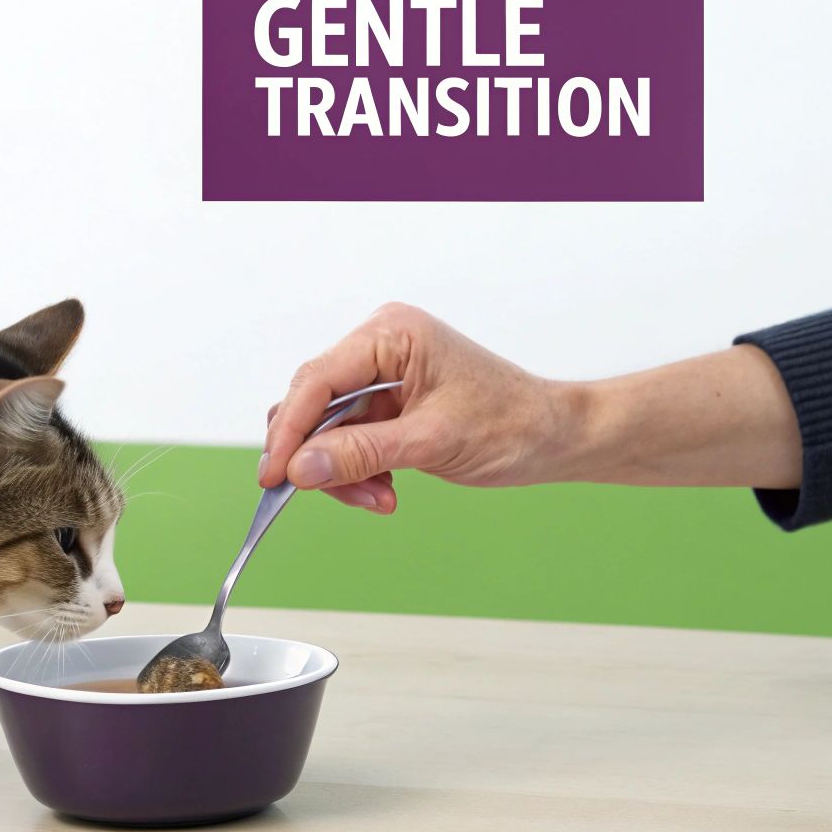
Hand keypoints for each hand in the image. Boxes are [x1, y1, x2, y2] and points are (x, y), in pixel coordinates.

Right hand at [258, 304, 802, 512]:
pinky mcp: (388, 404)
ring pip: (327, 430)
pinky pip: (349, 441)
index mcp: (390, 334)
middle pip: (313, 405)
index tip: (274, 474)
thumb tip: (301, 468)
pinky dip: (359, 473)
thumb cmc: (513, 425)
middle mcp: (380, 347)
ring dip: (344, 472)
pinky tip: (385, 492)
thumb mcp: (431, 443)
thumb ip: (361, 454)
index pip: (317, 381)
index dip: (289, 430)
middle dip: (321, 456)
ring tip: (379, 498)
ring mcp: (382, 375)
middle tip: (328, 494)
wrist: (558, 438)